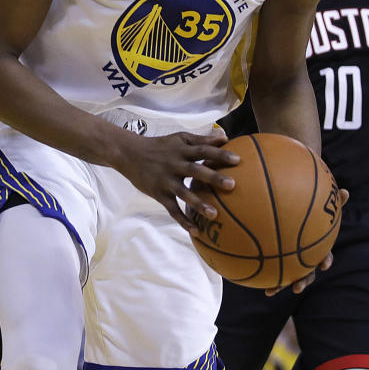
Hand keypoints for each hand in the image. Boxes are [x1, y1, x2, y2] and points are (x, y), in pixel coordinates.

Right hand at [111, 130, 239, 233]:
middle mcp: (175, 164)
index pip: (204, 151)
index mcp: (183, 150)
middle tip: (232, 185)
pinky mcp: (159, 194)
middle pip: (196, 171)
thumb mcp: (180, 138)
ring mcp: (166, 181)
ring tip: (215, 215)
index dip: (220, 155)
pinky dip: (183, 221)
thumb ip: (202, 139)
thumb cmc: (161, 146)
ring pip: (184, 194)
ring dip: (199, 204)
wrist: (130, 154)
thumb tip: (225, 138)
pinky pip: (172, 210)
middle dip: (213, 178)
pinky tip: (196, 232)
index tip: (238, 160)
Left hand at [263, 189, 346, 295]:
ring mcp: (295, 264)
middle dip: (303, 281)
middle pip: (308, 273)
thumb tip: (346, 190)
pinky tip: (263, 289)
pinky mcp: (282, 265)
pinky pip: (276, 274)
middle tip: (297, 288)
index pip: (325, 256)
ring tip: (272, 292)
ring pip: (291, 277)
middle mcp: (307, 259)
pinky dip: (270, 282)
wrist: (290, 219)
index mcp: (318, 249)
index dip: (325, 261)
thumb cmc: (312, 213)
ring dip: (282, 286)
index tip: (323, 265)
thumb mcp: (323, 207)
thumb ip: (333, 202)